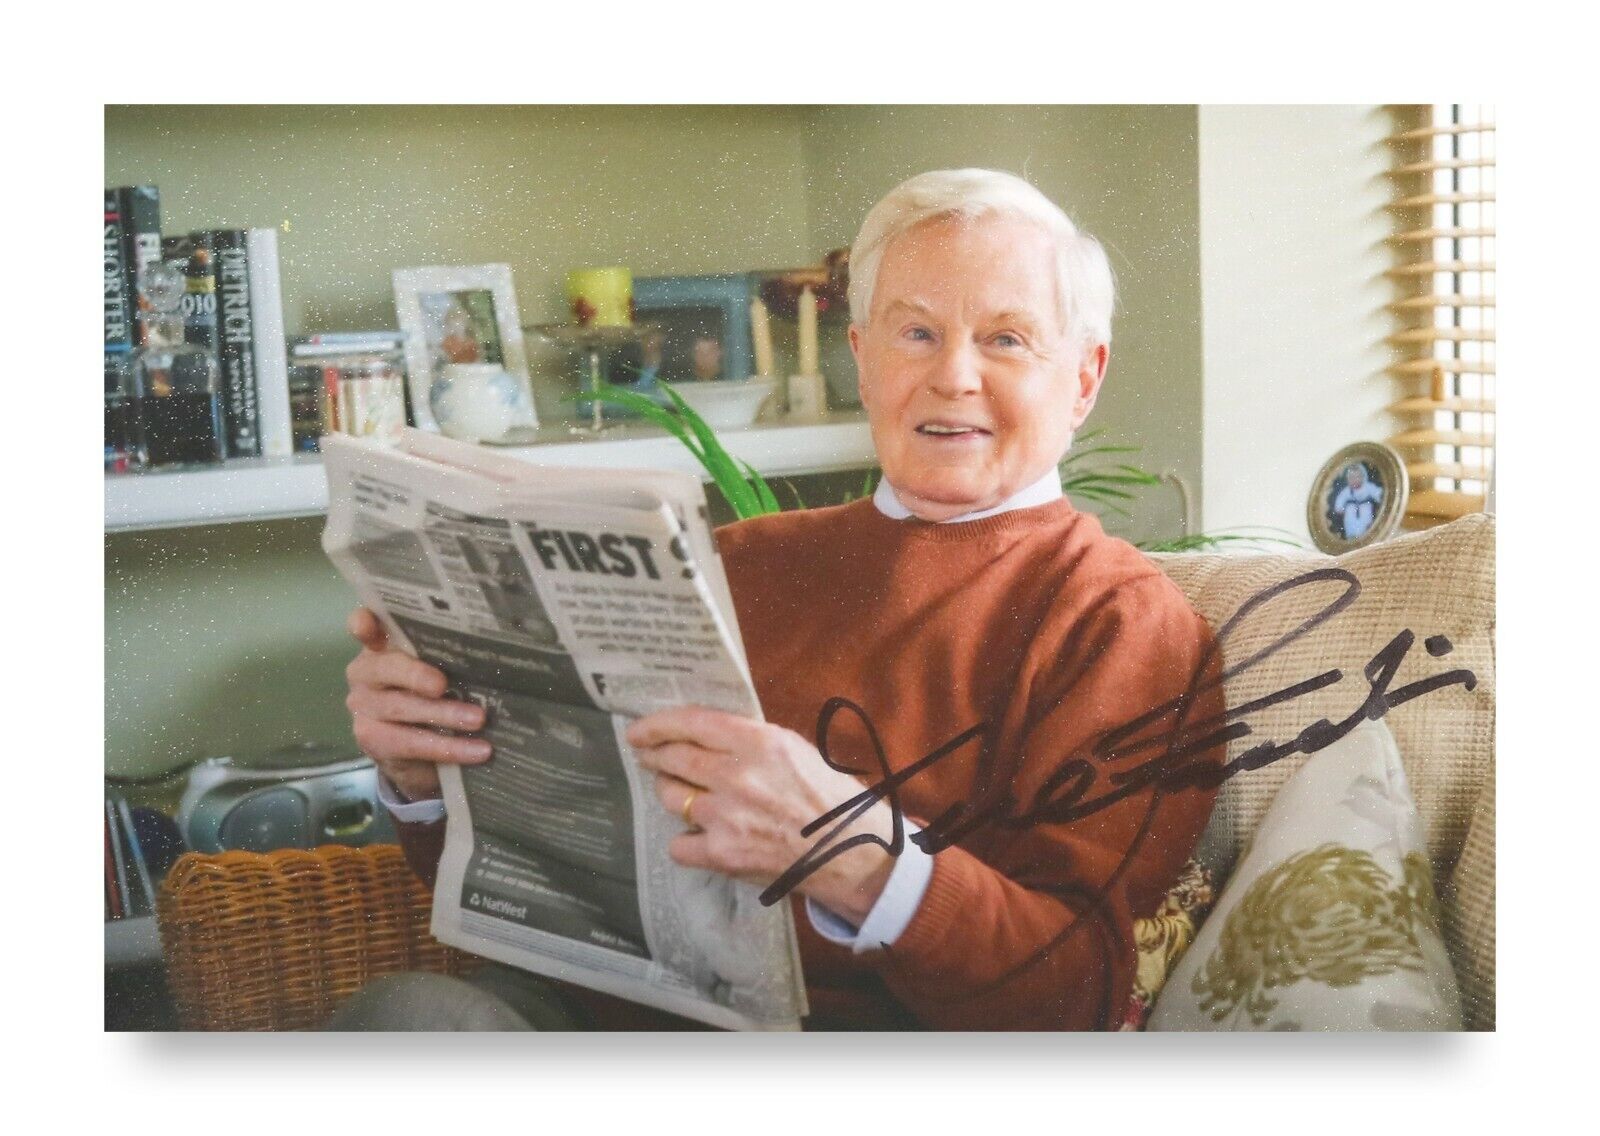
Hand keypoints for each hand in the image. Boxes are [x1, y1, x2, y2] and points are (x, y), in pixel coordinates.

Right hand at [344, 607, 490, 801]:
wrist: (414, 753)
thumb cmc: (431, 696)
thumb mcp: (438, 671)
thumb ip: (447, 655)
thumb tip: (489, 649)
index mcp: (381, 646)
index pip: (365, 626)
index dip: (363, 623)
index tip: (366, 624)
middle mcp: (365, 673)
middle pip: (385, 668)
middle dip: (415, 675)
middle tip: (442, 684)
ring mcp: (364, 707)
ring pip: (401, 707)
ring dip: (444, 714)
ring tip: (478, 720)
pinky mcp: (372, 740)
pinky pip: (411, 744)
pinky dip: (448, 747)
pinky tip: (477, 750)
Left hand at [625, 706, 896, 924]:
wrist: (851, 853)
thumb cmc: (827, 797)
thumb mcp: (793, 749)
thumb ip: (747, 740)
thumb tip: (700, 733)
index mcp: (759, 742)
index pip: (691, 722)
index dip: (657, 725)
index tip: (639, 731)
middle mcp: (738, 776)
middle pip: (673, 758)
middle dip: (655, 756)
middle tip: (650, 757)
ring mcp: (726, 817)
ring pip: (670, 798)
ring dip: (673, 794)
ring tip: (688, 796)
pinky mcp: (722, 854)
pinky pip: (679, 843)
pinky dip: (687, 841)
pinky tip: (704, 837)